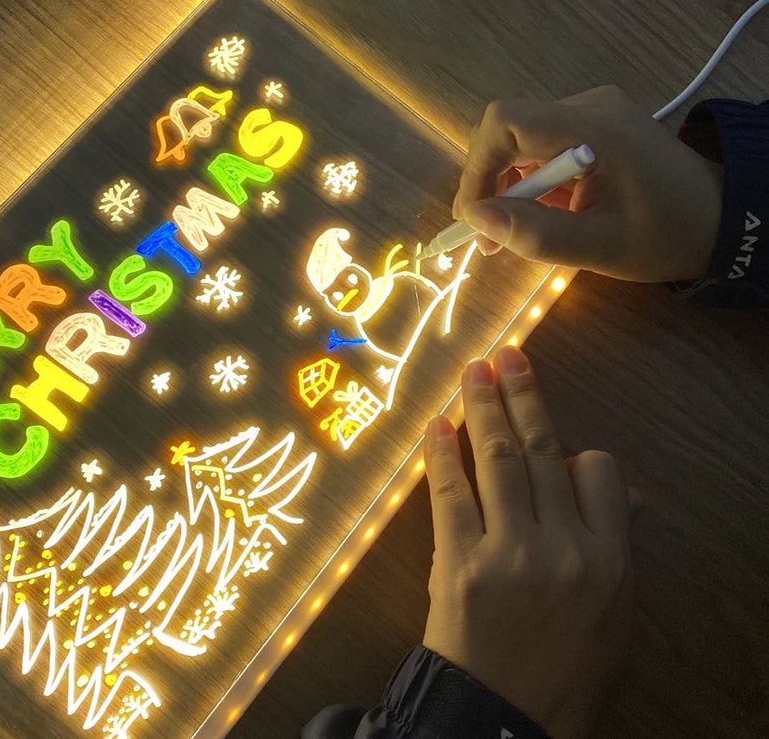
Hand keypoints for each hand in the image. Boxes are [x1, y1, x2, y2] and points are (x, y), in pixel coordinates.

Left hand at [422, 346, 635, 738]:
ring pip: (498, 460)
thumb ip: (613, 542)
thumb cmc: (563, 666)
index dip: (574, 447)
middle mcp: (564, 548)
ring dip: (482, 407)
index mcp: (610, 559)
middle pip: (542, 451)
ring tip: (474, 370)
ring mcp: (510, 553)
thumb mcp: (610, 612)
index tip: (551, 428)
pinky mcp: (460, 564)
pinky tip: (437, 424)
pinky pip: (450, 495)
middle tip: (506, 353)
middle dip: (522, 395)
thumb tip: (617, 483)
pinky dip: (442, 455)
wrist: (505, 719)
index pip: (597, 471)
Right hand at [451, 85, 722, 281]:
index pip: (507, 121)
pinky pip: (542, 143)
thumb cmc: (665, 236)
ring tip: (515, 230)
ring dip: (509, 184)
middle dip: (490, 180)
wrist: (721, 218)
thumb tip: (476, 218)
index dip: (478, 165)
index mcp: (595, 130)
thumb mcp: (598, 248)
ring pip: (522, 138)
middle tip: (491, 233)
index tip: (473, 214)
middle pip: (509, 128)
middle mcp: (590, 106)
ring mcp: (594, 110)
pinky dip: (531, 179)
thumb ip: (535, 234)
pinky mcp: (596, 122)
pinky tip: (542, 211)